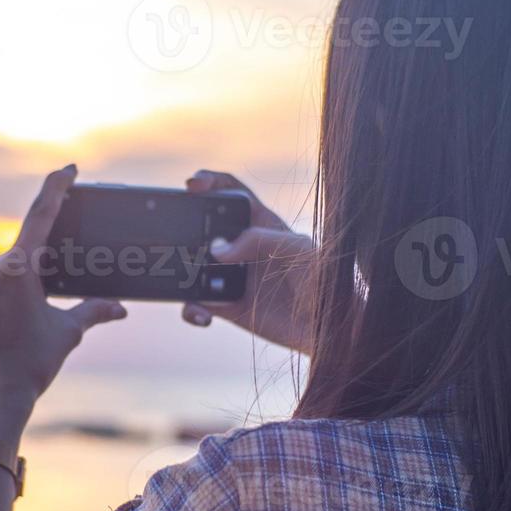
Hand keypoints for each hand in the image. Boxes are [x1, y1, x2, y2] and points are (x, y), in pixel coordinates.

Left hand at [0, 165, 126, 442]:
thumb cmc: (33, 365)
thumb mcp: (68, 333)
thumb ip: (94, 311)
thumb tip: (120, 307)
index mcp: (19, 267)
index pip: (42, 214)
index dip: (56, 188)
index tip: (67, 170)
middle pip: (13, 261)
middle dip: (27, 280)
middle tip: (33, 314)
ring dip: (0, 297)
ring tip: (9, 334)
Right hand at [182, 170, 314, 353]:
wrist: (331, 328)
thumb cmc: (325, 281)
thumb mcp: (298, 250)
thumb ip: (258, 240)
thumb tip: (217, 249)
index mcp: (261, 223)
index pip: (231, 192)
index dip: (210, 182)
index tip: (193, 185)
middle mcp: (242, 247)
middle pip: (203, 227)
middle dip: (185, 227)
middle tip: (178, 237)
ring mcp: (232, 277)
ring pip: (193, 266)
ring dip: (182, 272)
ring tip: (187, 282)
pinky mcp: (228, 306)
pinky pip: (198, 304)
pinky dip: (192, 309)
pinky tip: (201, 315)